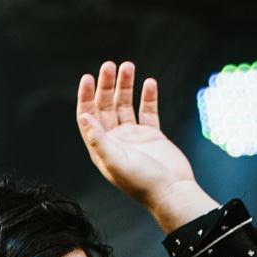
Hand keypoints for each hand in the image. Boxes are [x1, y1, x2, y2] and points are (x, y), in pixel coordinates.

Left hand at [76, 61, 218, 232]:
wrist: (172, 190)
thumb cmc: (142, 182)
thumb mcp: (115, 160)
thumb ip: (98, 139)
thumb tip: (83, 117)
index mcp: (101, 147)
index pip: (88, 116)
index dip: (86, 96)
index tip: (88, 77)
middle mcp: (115, 140)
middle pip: (106, 106)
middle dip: (107, 85)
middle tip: (110, 65)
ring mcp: (133, 137)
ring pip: (126, 105)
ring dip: (126, 86)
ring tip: (129, 66)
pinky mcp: (152, 135)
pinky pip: (147, 111)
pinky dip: (147, 96)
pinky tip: (149, 83)